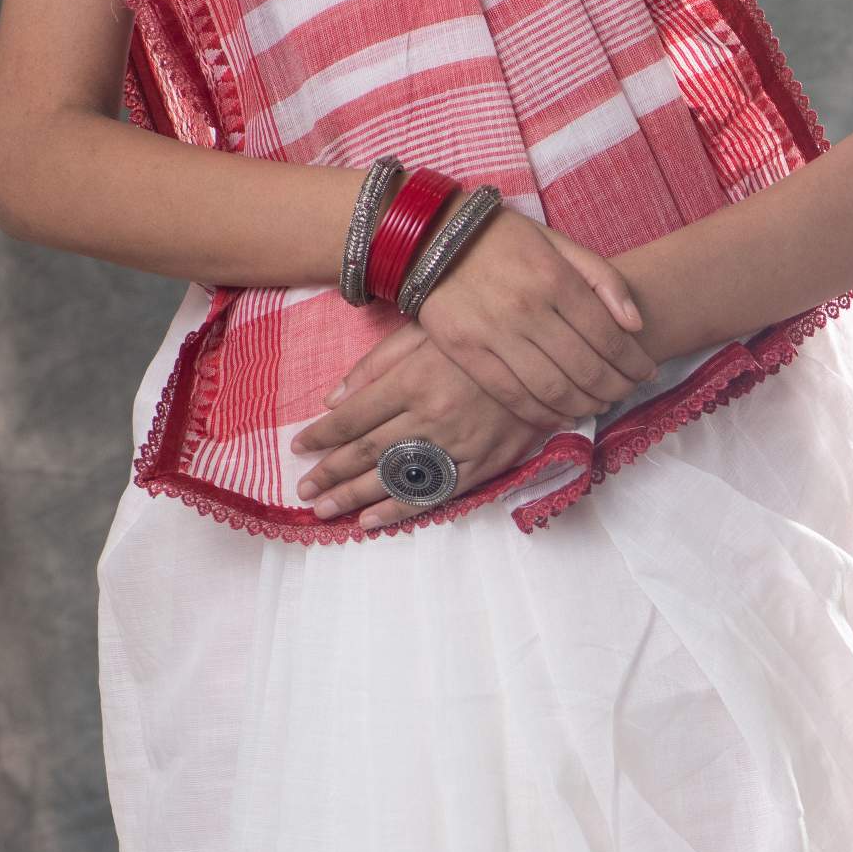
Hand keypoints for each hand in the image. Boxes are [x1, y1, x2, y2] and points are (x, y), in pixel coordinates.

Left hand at [292, 330, 552, 520]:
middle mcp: (433, 415)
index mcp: (414, 379)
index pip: (354, 416)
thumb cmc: (481, 334)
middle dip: (330, 473)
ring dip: (354, 496)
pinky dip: (400, 510)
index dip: (322, 435)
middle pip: (369, 451)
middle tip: (303, 491)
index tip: (299, 448)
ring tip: (322, 510)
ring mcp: (460, 443)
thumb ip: (377, 363)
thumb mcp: (426, 330)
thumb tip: (333, 398)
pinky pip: (436, 493)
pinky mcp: (485, 462)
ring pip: (396, 477)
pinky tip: (369, 520)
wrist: (553, 349)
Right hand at [396, 208, 645, 427]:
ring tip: (598, 406)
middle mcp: (528, 310)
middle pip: (586, 368)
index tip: (645, 371)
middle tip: (626, 394)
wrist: (432, 237)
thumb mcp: (558, 242)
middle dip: (615, 388)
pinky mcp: (467, 352)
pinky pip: (511, 395)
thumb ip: (602, 278)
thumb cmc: (503, 239)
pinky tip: (561, 416)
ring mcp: (495, 334)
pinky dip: (542, 414)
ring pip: (552, 388)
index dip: (633, 362)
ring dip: (583, 406)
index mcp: (555, 279)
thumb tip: (636, 323)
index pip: (608, 335)